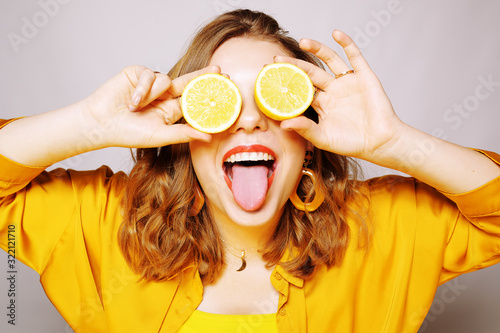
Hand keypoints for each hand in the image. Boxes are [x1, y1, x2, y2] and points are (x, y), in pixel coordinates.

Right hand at [83, 65, 218, 148]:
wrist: (100, 124)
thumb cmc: (128, 133)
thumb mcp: (160, 136)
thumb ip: (184, 134)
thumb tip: (208, 137)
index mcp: (171, 111)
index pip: (194, 100)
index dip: (208, 94)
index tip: (225, 88)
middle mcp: (164, 96)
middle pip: (188, 82)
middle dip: (203, 75)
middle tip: (219, 70)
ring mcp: (151, 85)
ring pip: (166, 80)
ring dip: (152, 94)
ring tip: (136, 109)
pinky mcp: (138, 74)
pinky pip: (149, 76)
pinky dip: (142, 90)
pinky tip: (132, 102)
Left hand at [277, 30, 404, 163]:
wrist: (379, 143)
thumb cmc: (351, 143)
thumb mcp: (323, 138)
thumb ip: (304, 129)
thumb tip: (283, 125)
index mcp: (322, 104)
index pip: (300, 89)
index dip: (286, 82)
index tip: (269, 75)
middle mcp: (333, 91)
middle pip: (310, 73)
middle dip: (294, 65)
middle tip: (277, 58)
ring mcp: (348, 82)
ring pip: (330, 60)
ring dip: (317, 49)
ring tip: (302, 41)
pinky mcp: (364, 77)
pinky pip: (355, 57)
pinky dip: (347, 43)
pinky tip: (336, 34)